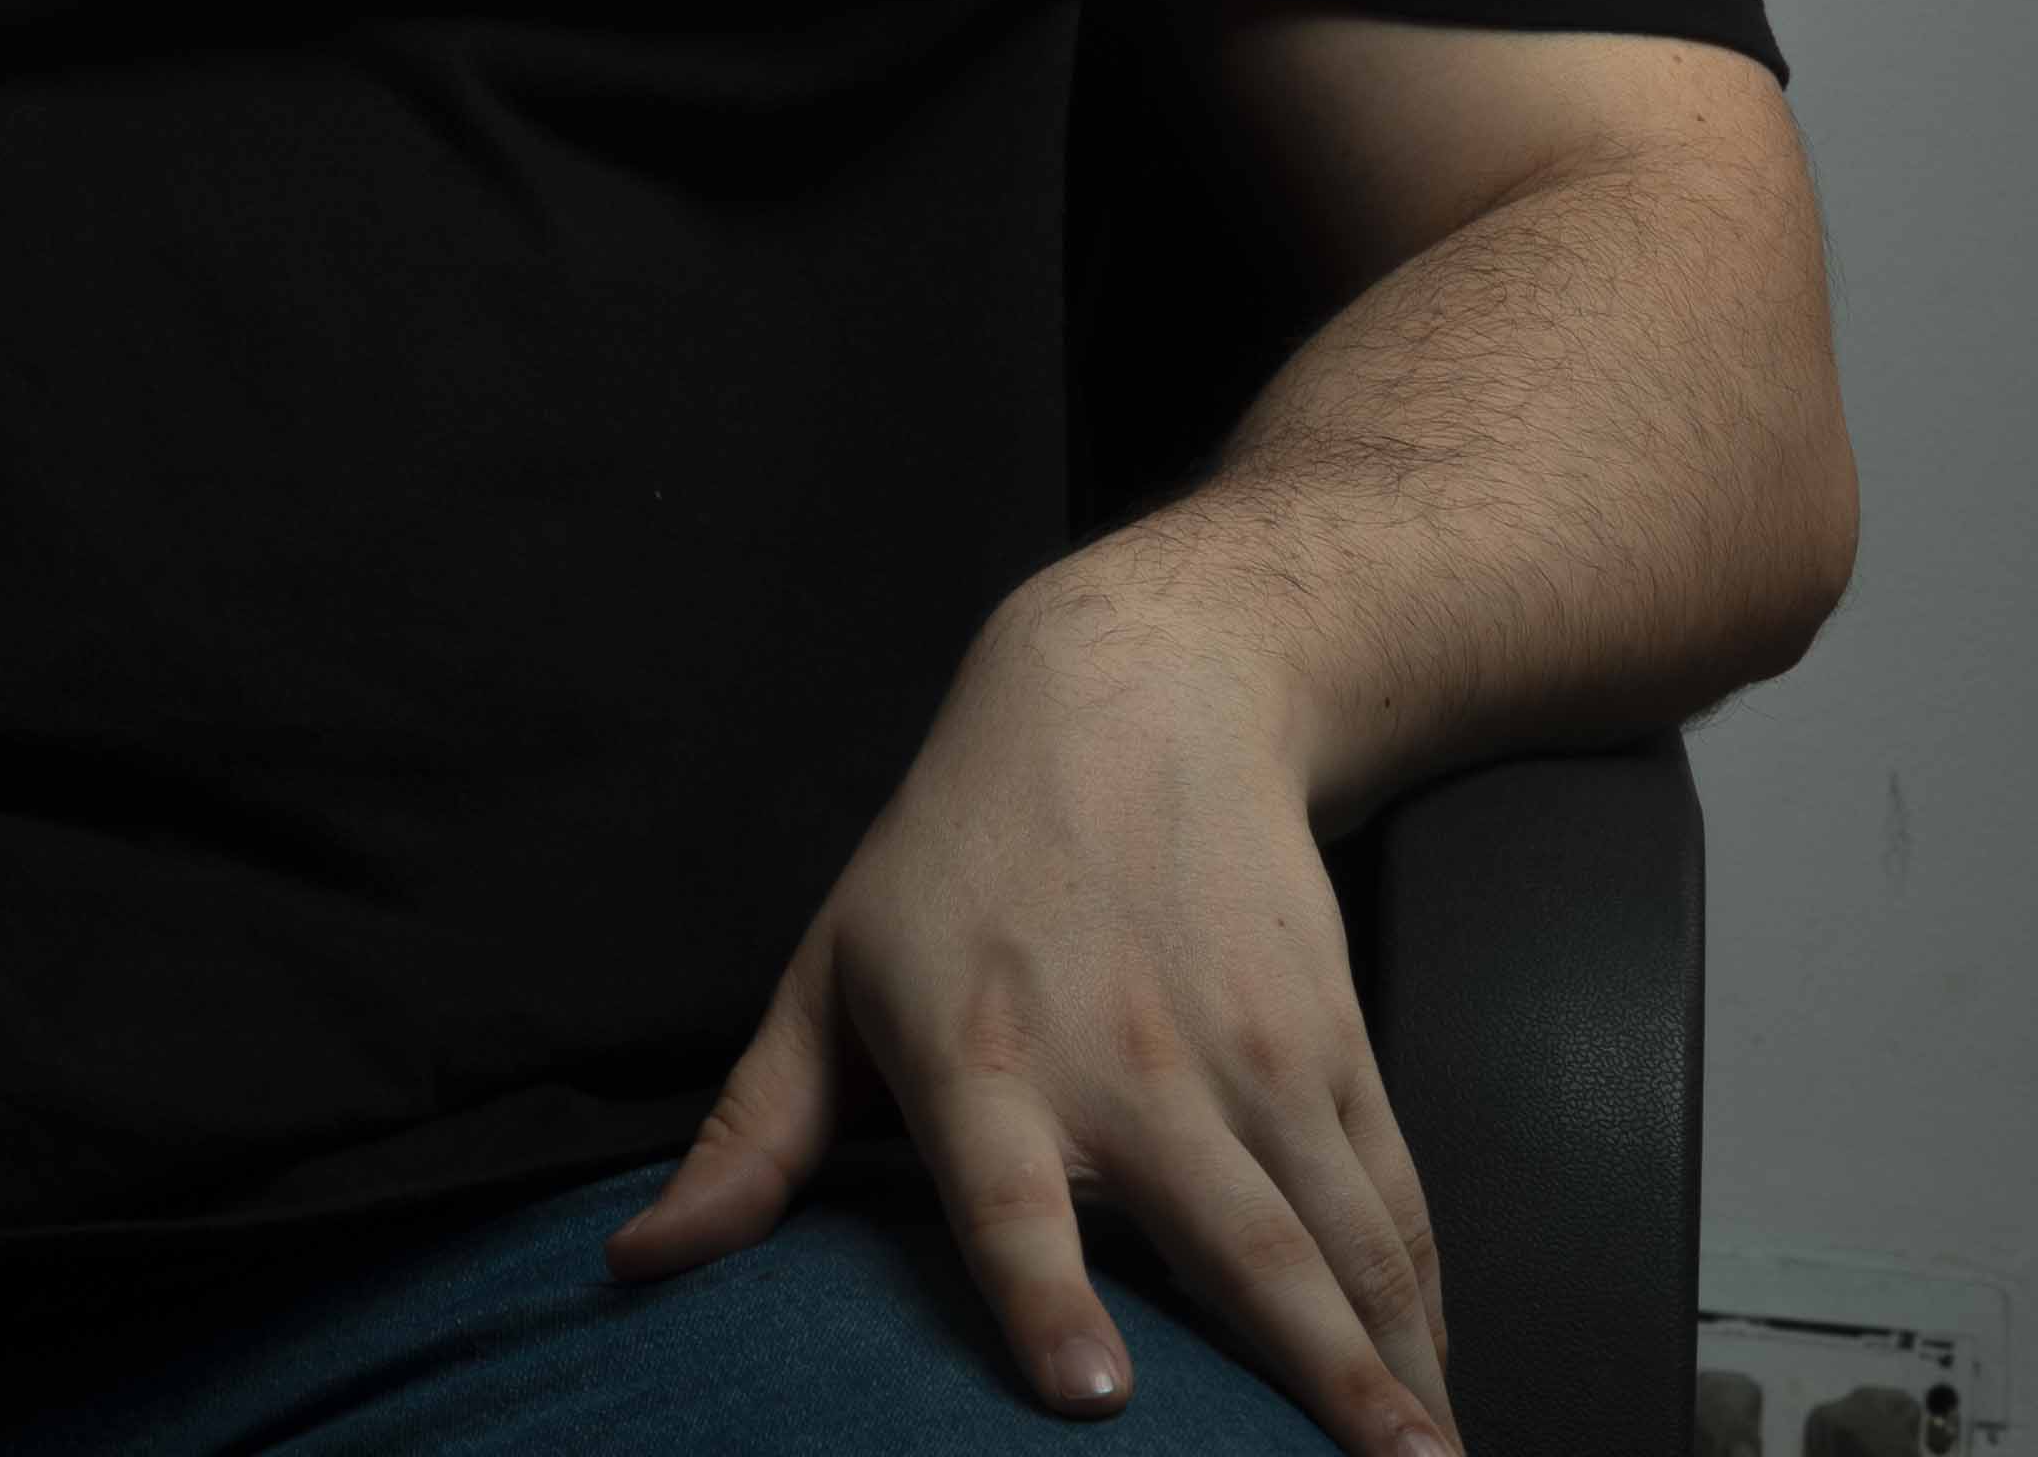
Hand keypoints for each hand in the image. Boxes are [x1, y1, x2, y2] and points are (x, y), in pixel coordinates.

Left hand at [602, 570, 1464, 1456]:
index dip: (1050, 1297)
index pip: (1013, 1201)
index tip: (1095, 1396)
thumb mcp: (831, 972)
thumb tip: (640, 1264)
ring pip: (1342, 1235)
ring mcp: (1249, 1055)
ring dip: (1397, 1362)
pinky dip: (1425, 1296)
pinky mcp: (1334, 1041)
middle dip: (1314, 1380)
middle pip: (1236, 1247)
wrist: (1143, 691)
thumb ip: (749, 1137)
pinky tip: (1438, 1376)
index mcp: (981, 1060)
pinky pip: (1392, 1192)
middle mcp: (1130, 1068)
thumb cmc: (960, 855)